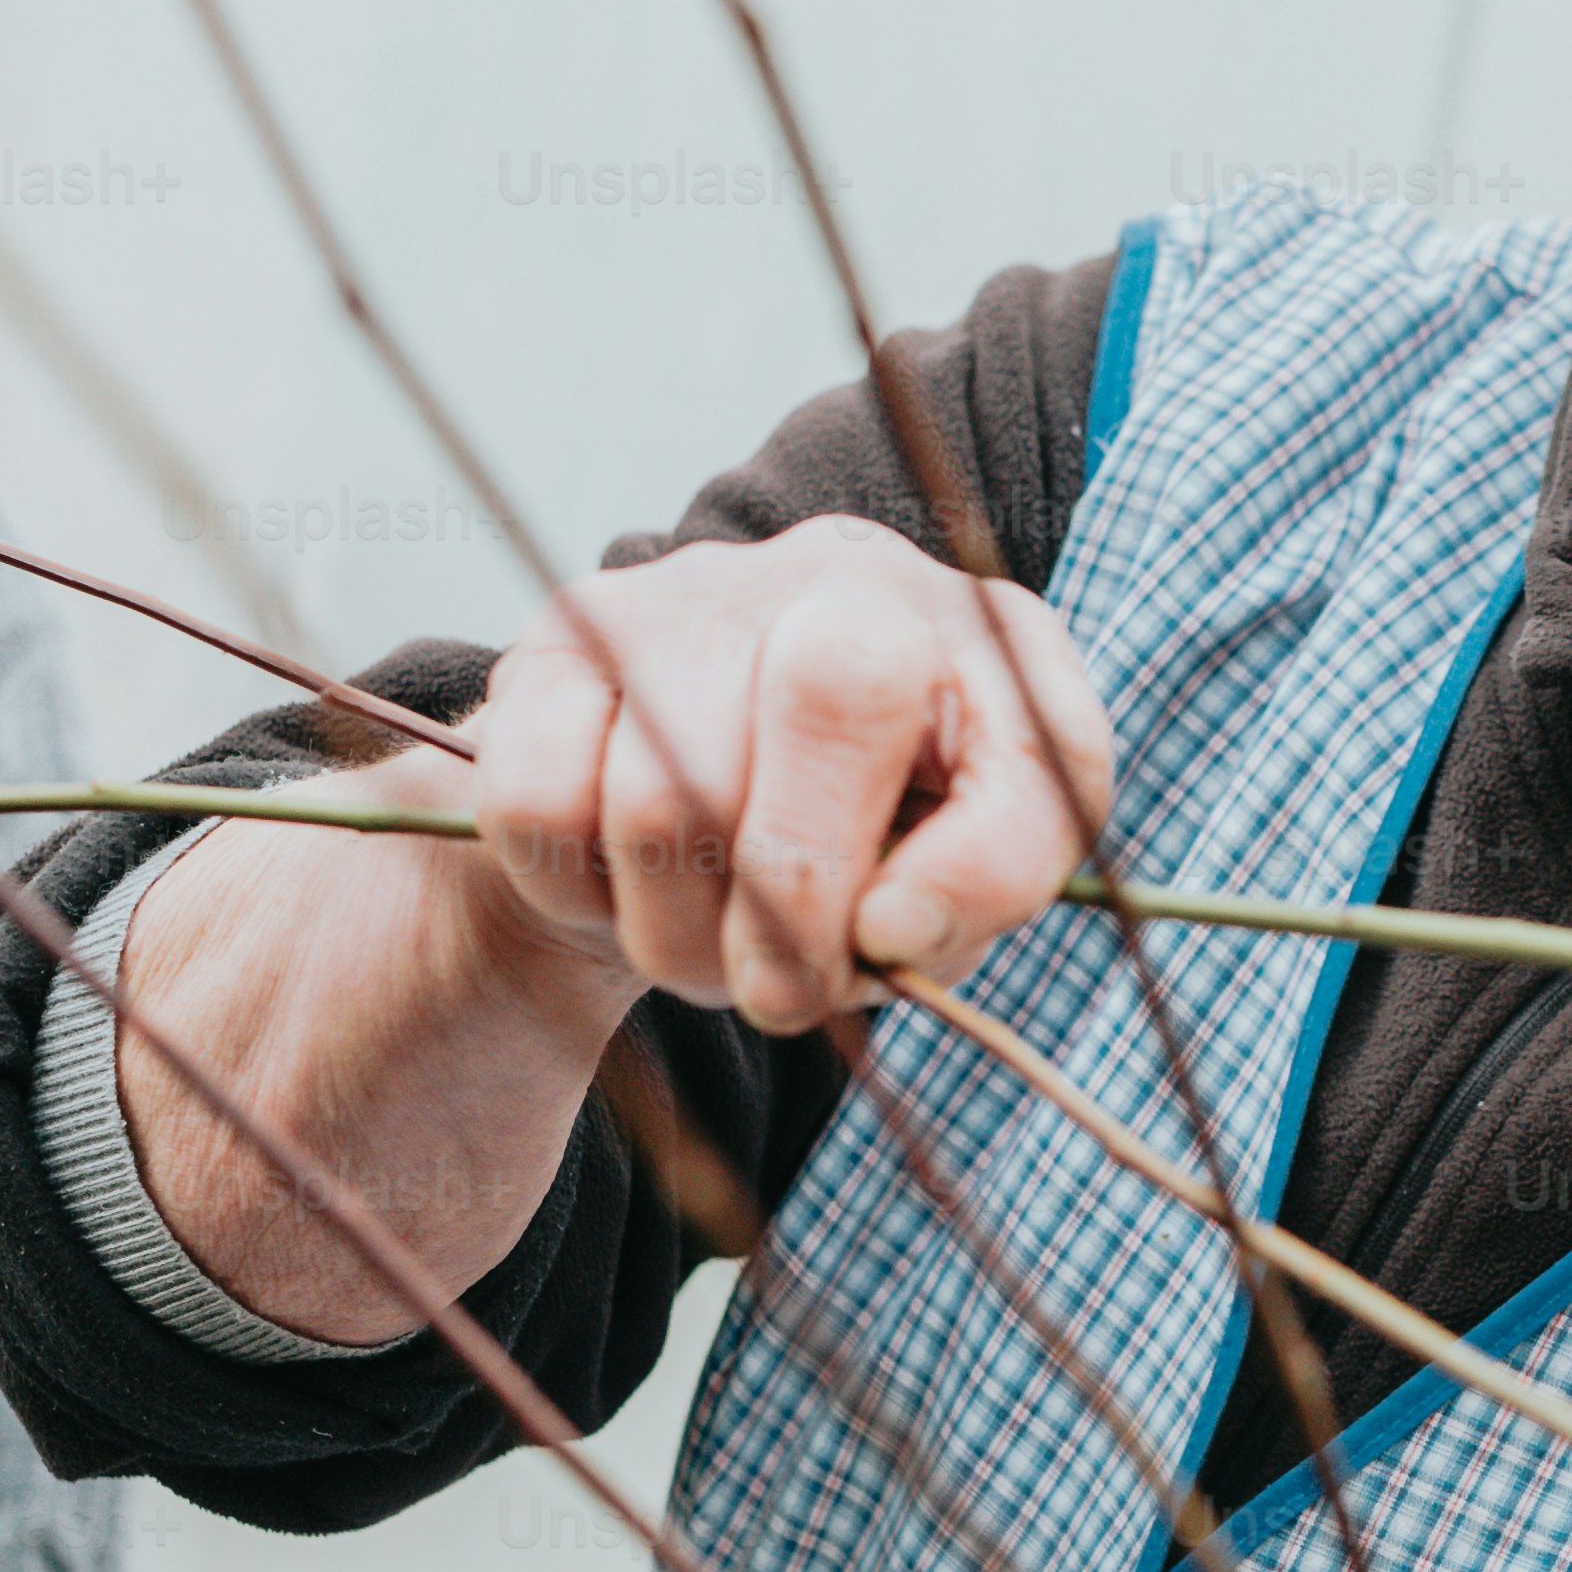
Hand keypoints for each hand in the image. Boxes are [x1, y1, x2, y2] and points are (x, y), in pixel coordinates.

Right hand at [460, 518, 1117, 1033]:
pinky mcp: (571, 633)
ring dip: (675, 931)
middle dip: (792, 900)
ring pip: (666, 793)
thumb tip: (893, 925)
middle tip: (774, 992)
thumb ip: (961, 911)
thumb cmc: (854, 861)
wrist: (692, 799)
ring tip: (701, 943)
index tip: (896, 943)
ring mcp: (703, 592)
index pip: (1030, 736)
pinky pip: (540, 803)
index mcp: (994, 649)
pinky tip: (615, 882)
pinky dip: (570, 890)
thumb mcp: (944, 896)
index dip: (971, 868)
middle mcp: (857, 580)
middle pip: (832, 699)